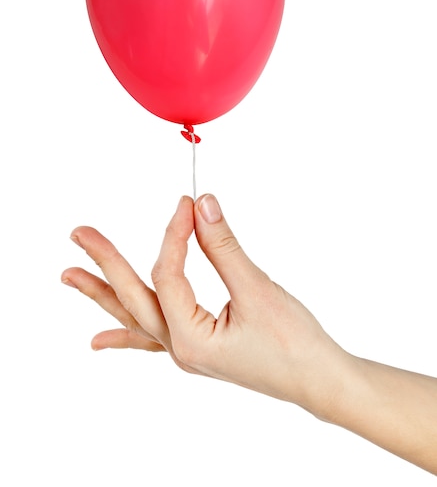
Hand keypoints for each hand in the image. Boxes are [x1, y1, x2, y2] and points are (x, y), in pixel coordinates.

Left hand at [61, 194, 349, 417]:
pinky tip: (98, 338)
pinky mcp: (197, 346)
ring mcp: (186, 350)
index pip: (168, 274)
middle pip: (134, 297)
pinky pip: (151, 337)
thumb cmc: (295, 343)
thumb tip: (202, 205)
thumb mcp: (258, 291)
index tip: (187, 201)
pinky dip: (123, 333)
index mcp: (190, 339)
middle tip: (78, 234)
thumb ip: (224, 247)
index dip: (175, 233)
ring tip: (70, 275)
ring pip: (137, 315)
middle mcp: (180, 348)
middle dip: (105, 264)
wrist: (320, 380)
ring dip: (104, 293)